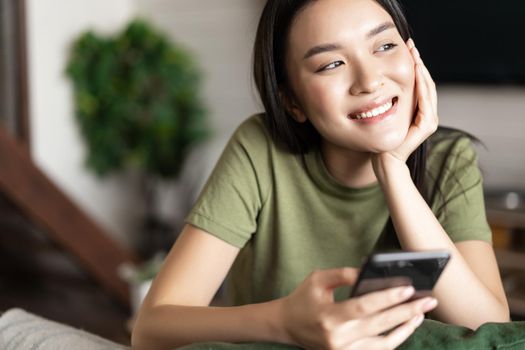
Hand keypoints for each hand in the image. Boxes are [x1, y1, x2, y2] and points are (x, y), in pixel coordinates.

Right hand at [279, 268, 437, 349]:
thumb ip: (342, 274)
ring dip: (405, 328)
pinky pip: (377, 349)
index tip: (408, 288)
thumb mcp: (317, 279)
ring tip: (421, 313)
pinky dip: (394, 338)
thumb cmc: (303, 298)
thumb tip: (369, 272)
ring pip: (383, 343)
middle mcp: (337, 339)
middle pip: (379, 325)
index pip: (364, 308)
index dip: (387, 298)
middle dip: (406, 312)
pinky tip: (406, 325)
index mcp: (328, 317)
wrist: (287, 325)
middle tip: (428, 300)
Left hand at [379, 39, 438, 164]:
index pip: (420, 82)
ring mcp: (429, 119)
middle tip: (412, 45)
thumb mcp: (385, 113)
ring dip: (422, 71)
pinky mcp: (427, 125)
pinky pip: (425, 102)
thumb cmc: (381, 138)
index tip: (407, 48)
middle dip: (419, 62)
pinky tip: (417, 74)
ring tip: (415, 56)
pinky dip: (422, 87)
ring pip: (428, 89)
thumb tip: (378, 82)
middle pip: (426, 82)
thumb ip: (389, 100)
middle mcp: (427, 113)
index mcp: (419, 109)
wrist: (385, 159)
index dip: (415, 64)